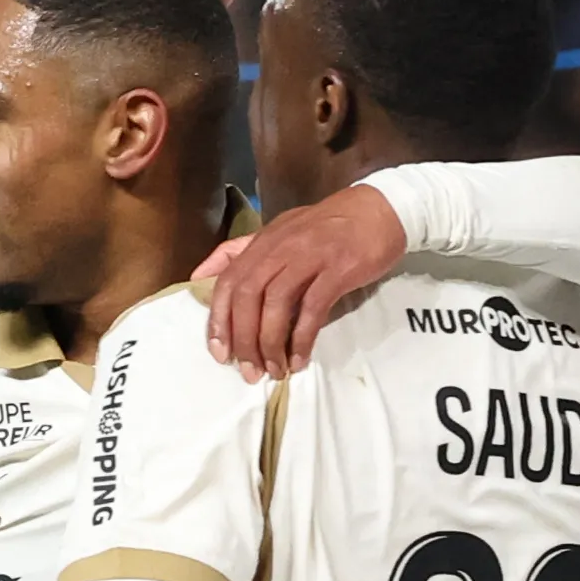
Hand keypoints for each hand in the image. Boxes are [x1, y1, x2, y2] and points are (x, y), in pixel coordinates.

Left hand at [198, 185, 406, 382]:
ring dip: (271, 343)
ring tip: (274, 370)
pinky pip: (312, 309)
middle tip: (248, 370)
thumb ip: (238, 253)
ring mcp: (309, 257)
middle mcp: (280, 248)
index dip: (219, 319)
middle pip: (248, 296)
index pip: (228, 282)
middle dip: (243, 338)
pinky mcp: (338, 269)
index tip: (219, 352)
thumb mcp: (278, 232)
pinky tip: (300, 358)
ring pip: (276, 304)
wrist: (380, 210)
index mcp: (262, 242)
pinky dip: (302, 337)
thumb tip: (199, 276)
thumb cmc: (326, 227)